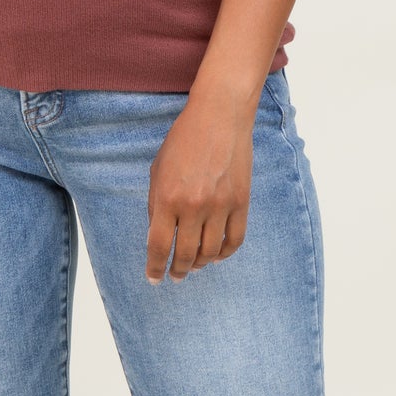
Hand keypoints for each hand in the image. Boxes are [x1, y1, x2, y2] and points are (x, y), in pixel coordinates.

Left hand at [146, 87, 255, 281]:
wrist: (219, 117)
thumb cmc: (183, 141)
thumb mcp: (158, 170)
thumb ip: (155, 205)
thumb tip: (158, 237)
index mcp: (167, 198)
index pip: (158, 246)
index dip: (154, 267)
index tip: (153, 278)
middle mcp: (193, 206)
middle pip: (185, 255)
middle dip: (177, 271)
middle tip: (174, 276)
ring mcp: (220, 206)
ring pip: (210, 252)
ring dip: (199, 265)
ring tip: (194, 266)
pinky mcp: (241, 202)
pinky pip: (234, 240)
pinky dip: (224, 253)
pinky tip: (216, 256)